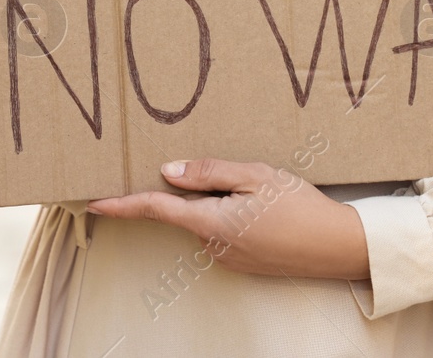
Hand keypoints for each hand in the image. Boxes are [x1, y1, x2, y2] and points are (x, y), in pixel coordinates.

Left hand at [85, 158, 370, 279]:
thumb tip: (169, 171)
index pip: (156, 209)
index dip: (122, 204)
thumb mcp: (255, 176)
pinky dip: (233, 214)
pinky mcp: (244, 262)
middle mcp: (213, 245)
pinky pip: (225, 231)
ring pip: (208, 219)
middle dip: (195, 189)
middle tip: (226, 174)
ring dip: (220, 201)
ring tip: (263, 190)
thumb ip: (209, 172)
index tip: (93, 201)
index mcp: (210, 222)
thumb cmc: (300, 207)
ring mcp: (228, 257)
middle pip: (186, 209)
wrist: (338, 248)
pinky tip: (263, 207)